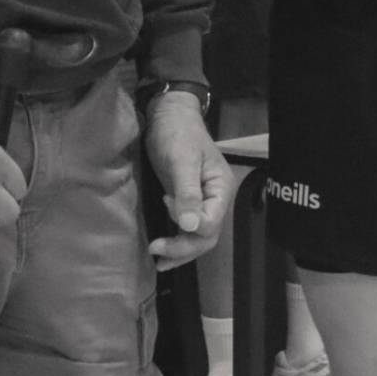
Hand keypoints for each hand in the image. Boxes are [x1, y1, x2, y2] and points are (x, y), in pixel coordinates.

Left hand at [144, 93, 232, 269]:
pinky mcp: (189, 202)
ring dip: (180, 250)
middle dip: (183, 247)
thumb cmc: (177, 135)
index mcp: (221, 188)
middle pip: (206, 235)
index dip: (190, 226)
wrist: (169, 117)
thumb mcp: (181, 162)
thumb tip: (189, 226)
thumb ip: (187, 193)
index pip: (211, 222)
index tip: (166, 206)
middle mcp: (216, 199)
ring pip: (198, 236)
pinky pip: (188, 229)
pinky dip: (177, 241)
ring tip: (158, 258)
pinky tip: (163, 247)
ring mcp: (203, 202)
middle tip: (155, 249)